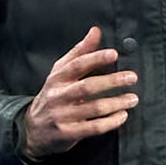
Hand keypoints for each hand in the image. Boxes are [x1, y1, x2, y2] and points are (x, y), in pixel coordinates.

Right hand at [21, 26, 138, 160]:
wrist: (32, 129)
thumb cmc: (53, 95)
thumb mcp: (61, 71)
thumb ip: (80, 51)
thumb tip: (95, 31)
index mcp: (58, 78)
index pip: (77, 65)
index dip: (95, 58)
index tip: (113, 54)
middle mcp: (59, 96)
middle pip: (87, 87)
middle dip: (112, 81)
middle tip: (131, 77)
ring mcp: (63, 116)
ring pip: (94, 108)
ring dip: (116, 103)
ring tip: (132, 98)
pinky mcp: (68, 133)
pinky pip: (93, 127)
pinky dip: (111, 122)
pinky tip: (122, 115)